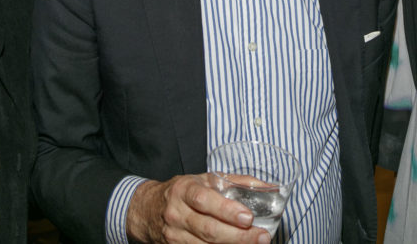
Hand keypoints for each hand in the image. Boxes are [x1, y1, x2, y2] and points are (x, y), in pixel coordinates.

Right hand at [126, 174, 270, 243]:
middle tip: (261, 236)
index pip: (204, 201)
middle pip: (208, 229)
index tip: (248, 217)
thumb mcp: (204, 179)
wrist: (148, 210)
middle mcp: (177, 214)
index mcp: (184, 190)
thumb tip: (268, 187)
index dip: (226, 210)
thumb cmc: (184, 192)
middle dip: (238, 236)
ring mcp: (175, 236)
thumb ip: (235, 181)